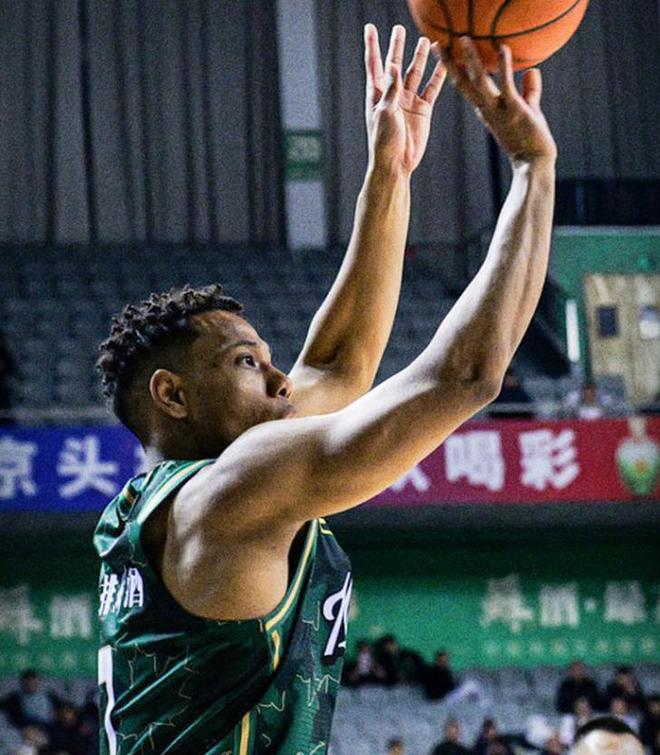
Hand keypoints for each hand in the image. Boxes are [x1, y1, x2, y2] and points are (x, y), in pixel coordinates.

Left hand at [364, 24, 445, 175]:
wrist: (397, 163)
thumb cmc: (384, 141)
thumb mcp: (385, 113)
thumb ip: (391, 89)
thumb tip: (393, 65)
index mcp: (377, 94)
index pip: (374, 64)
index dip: (372, 46)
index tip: (370, 28)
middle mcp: (393, 94)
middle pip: (395, 64)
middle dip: (397, 46)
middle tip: (399, 29)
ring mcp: (408, 101)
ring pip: (415, 73)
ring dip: (419, 57)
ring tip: (424, 41)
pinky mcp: (423, 110)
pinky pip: (432, 89)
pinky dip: (438, 76)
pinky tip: (443, 63)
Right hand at [440, 37, 556, 166]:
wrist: (534, 164)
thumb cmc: (531, 141)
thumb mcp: (528, 111)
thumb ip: (530, 91)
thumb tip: (533, 71)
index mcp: (486, 110)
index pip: (465, 86)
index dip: (454, 70)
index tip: (444, 54)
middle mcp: (487, 109)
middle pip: (463, 83)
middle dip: (449, 64)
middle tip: (437, 44)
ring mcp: (498, 110)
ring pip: (479, 81)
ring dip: (471, 60)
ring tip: (463, 39)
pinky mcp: (514, 110)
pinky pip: (506, 85)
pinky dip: (504, 65)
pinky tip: (502, 48)